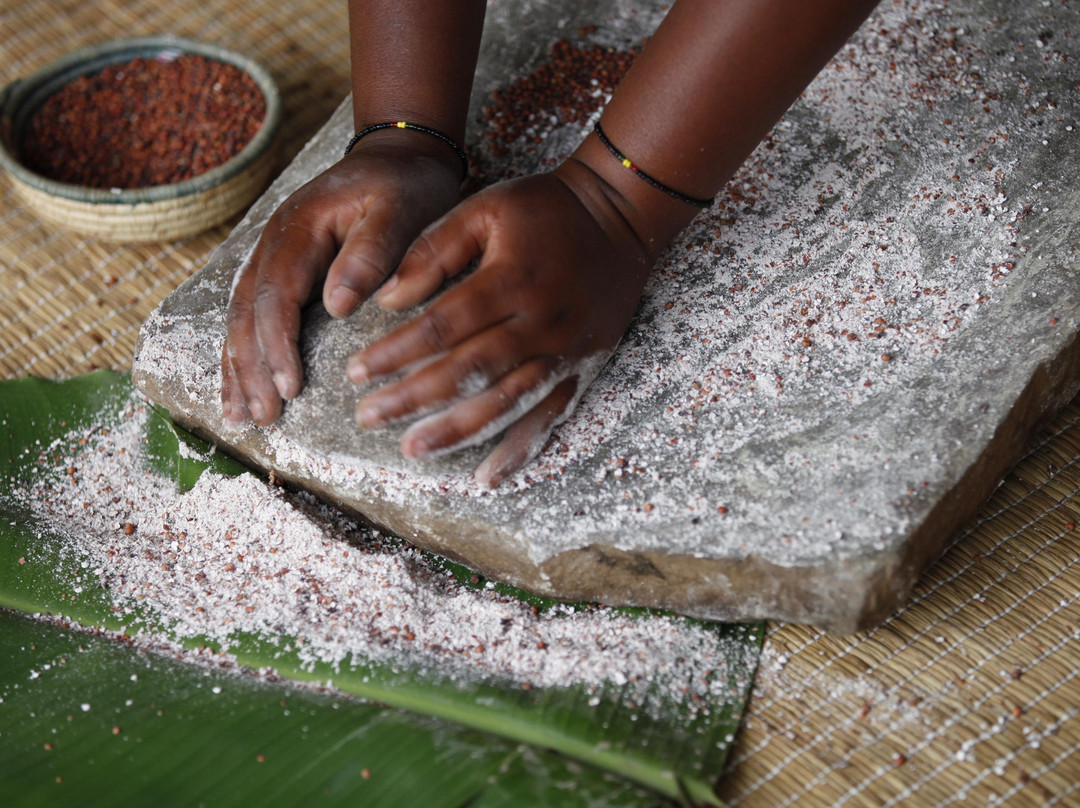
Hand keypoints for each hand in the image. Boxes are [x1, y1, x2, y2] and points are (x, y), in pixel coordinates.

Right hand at [221, 134, 462, 426]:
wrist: (397, 157)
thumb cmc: (404, 187)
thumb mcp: (400, 210)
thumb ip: (370, 252)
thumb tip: (336, 305)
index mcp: (300, 228)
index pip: (277, 294)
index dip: (277, 344)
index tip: (288, 388)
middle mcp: (274, 242)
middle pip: (247, 311)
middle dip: (251, 368)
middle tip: (262, 418)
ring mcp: (272, 255)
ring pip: (240, 317)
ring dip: (238, 368)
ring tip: (240, 417)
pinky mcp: (281, 269)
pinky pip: (251, 314)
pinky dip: (245, 353)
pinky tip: (243, 388)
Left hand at [346, 160, 654, 486]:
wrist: (621, 220)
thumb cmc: (545, 209)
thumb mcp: (485, 208)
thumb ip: (434, 249)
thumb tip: (388, 299)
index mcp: (512, 280)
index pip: (443, 326)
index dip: (396, 352)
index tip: (356, 371)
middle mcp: (540, 323)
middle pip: (469, 371)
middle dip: (413, 398)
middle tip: (368, 417)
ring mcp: (565, 353)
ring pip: (506, 403)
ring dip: (457, 430)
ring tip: (412, 449)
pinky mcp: (582, 370)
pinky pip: (550, 418)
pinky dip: (520, 451)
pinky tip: (488, 478)